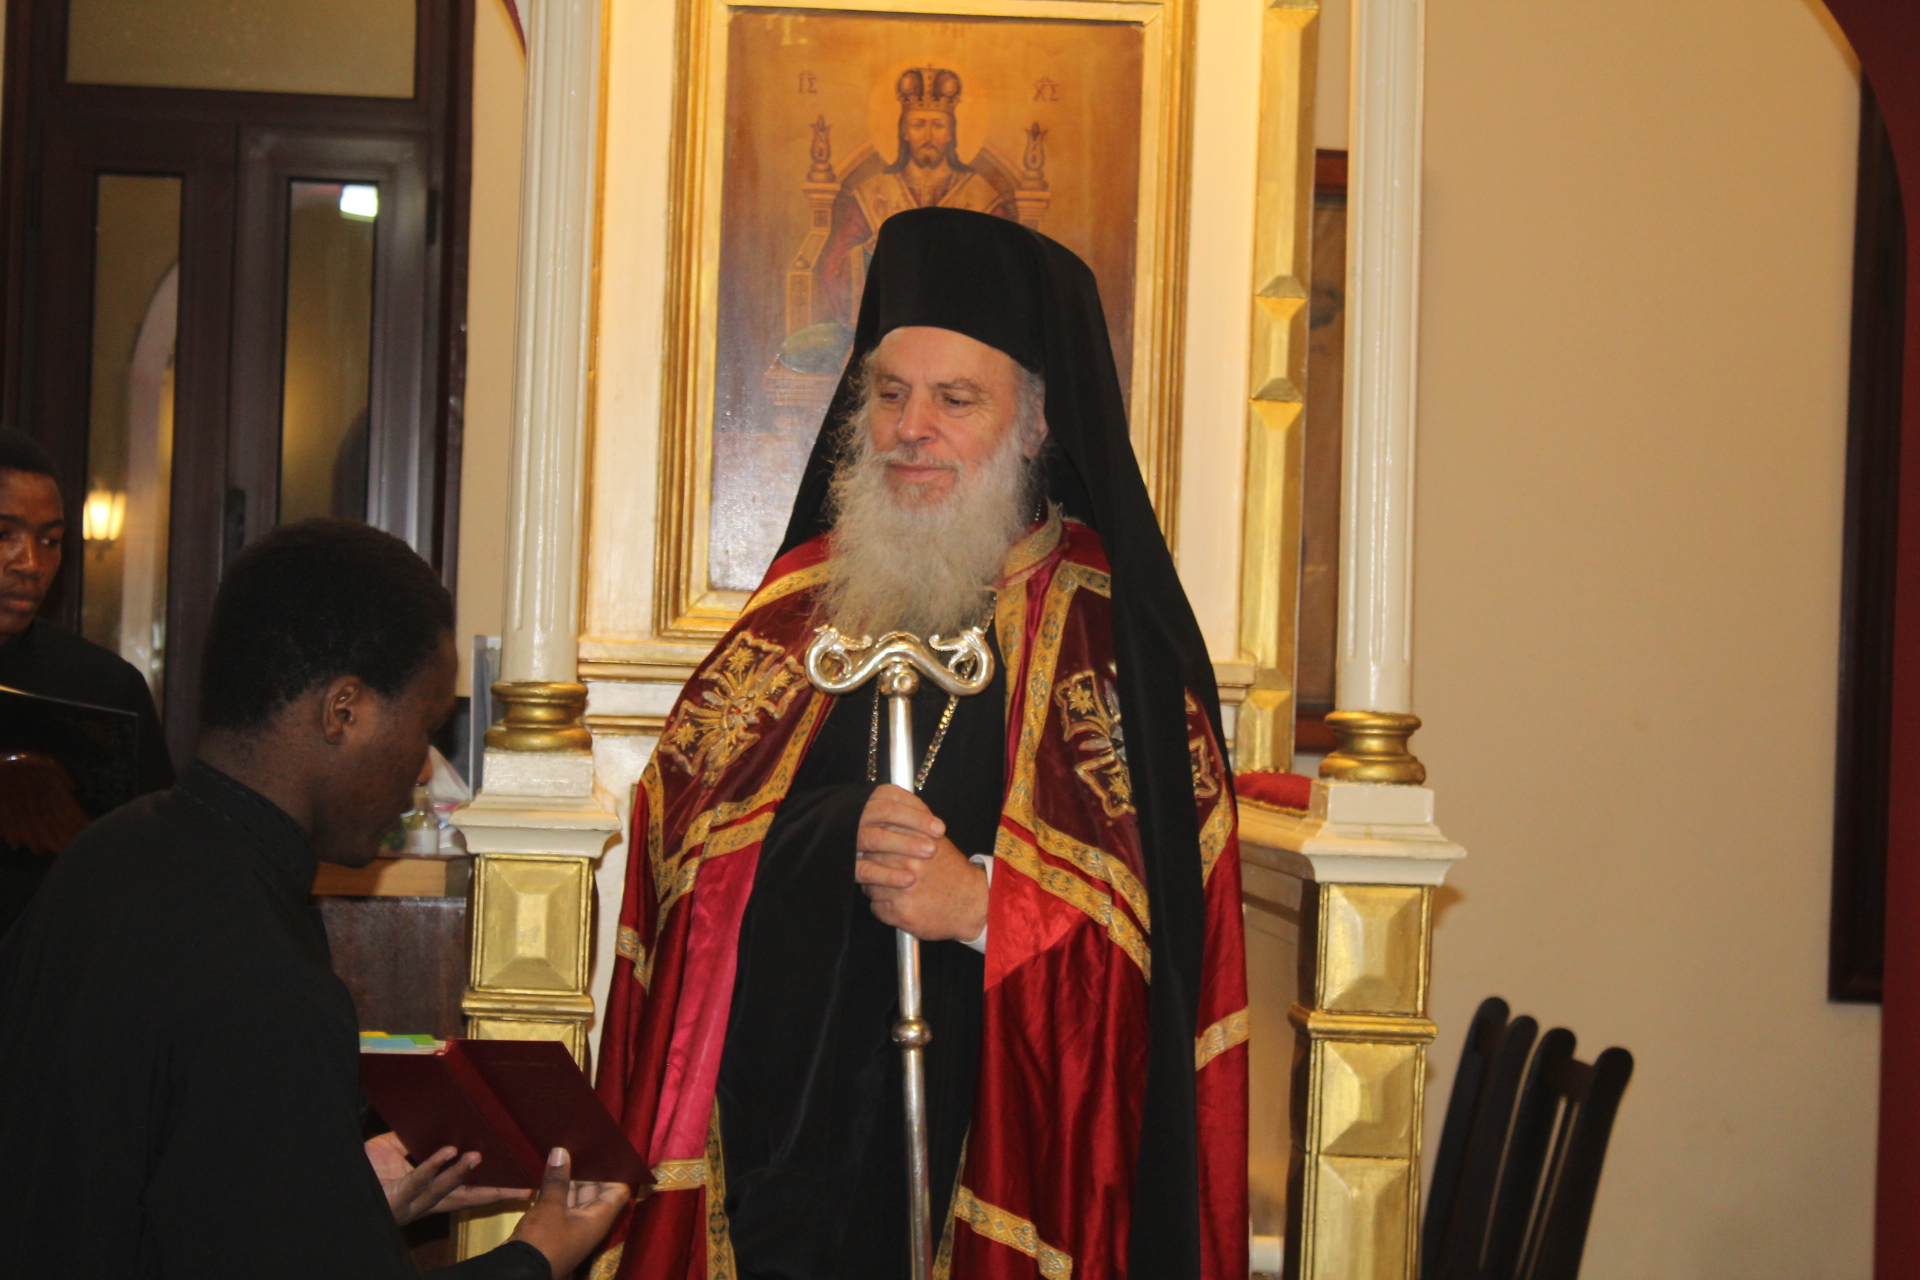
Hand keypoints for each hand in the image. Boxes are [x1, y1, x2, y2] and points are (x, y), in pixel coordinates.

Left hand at [365, 1131, 530, 1224]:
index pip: (465, 1195)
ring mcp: (408, 1204)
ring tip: (479, 1156)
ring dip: (462, 1174)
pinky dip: (434, 1166)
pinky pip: (418, 1181)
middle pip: (464, 1201)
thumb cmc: (364, 1168)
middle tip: (519, 1188)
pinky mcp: (394, 1198)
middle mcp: (421, 1205)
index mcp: (426, 1196)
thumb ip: (413, 1138)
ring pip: (443, 1192)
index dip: (492, 1191)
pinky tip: (448, 1153)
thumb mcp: (392, 1148)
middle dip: (493, 1194)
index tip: (520, 1188)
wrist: (338, 1182)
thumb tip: (438, 1117)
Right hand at [510, 1147, 631, 1278]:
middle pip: (596, 1191)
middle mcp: (588, 1222)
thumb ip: (557, 1180)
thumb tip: (561, 1151)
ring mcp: (570, 1225)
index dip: (616, 1171)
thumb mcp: (550, 1207)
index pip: (618, 1191)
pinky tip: (549, 1171)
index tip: (607, 1150)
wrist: (518, 1272)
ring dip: (571, 1178)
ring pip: (576, 1196)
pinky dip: (557, 1189)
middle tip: (582, 1144)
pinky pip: (560, 1203)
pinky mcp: (553, 1227)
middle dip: (589, 1170)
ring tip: (565, 1151)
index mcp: (598, 1219)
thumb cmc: (543, 1241)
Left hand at [854, 784, 988, 941]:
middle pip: (869, 858)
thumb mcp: (937, 840)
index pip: (879, 835)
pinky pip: (875, 907)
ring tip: (893, 888)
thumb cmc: (951, 871)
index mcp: (917, 842)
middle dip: (871, 863)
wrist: (972, 904)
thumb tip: (886, 810)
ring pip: (868, 885)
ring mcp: (904, 890)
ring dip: (875, 887)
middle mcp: (909, 863)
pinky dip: (883, 907)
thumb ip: (912, 826)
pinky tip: (898, 903)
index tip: (875, 847)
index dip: (874, 842)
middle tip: (880, 867)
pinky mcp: (901, 913)